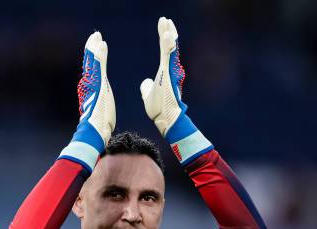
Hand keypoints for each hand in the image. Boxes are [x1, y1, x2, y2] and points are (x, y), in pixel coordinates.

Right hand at [59, 32, 114, 171]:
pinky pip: (99, 66)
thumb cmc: (100, 128)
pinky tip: (101, 44)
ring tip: (96, 35)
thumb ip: (102, 106)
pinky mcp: (97, 85)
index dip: (94, 59)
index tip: (97, 47)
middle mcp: (91, 85)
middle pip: (91, 63)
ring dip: (94, 47)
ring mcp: (93, 84)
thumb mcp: (103, 113)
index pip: (93, 71)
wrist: (94, 133)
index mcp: (94, 91)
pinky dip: (100, 55)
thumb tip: (102, 109)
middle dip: (92, 48)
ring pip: (93, 62)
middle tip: (95, 35)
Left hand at [140, 17, 211, 163]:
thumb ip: (147, 88)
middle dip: (168, 33)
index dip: (164, 37)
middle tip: (166, 20)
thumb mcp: (149, 97)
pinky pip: (168, 57)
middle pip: (170, 47)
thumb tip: (144, 83)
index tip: (163, 25)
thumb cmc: (160, 111)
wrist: (167, 120)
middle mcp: (170, 70)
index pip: (164, 51)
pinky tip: (168, 34)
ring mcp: (171, 72)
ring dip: (169, 35)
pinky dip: (168, 45)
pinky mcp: (169, 75)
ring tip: (168, 22)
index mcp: (165, 73)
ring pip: (171, 49)